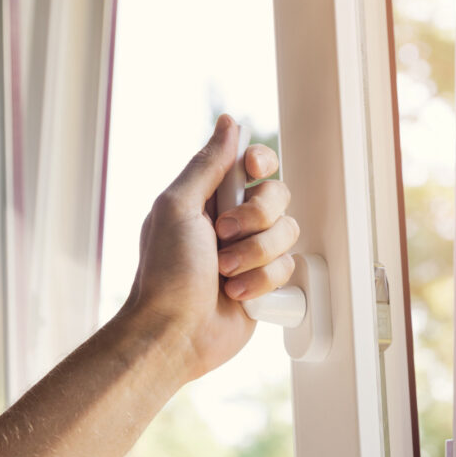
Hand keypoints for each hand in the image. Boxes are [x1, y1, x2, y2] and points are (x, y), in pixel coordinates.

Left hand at [123, 115, 297, 380]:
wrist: (175, 333)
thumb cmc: (166, 273)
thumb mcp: (177, 207)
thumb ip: (207, 165)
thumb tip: (229, 123)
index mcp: (210, 197)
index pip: (253, 163)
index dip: (261, 163)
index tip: (252, 171)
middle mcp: (235, 222)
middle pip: (278, 197)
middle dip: (255, 219)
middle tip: (223, 236)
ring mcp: (252, 253)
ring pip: (288, 234)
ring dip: (255, 255)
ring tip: (224, 274)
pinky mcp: (266, 283)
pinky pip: (289, 268)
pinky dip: (262, 282)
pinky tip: (236, 294)